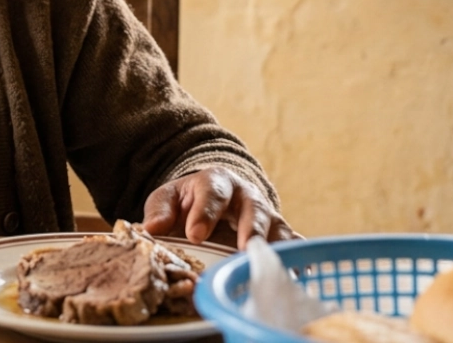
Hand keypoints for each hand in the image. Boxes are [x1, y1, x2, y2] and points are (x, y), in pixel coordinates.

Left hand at [141, 167, 299, 249]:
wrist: (214, 196)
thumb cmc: (188, 200)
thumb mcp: (168, 197)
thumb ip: (160, 210)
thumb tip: (152, 228)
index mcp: (216, 182)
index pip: (212, 193)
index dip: (205, 213)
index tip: (195, 235)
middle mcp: (246, 196)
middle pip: (253, 209)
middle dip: (250, 228)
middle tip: (243, 248)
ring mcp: (266, 215)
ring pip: (277, 227)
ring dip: (275, 245)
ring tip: (270, 264)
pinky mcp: (278, 233)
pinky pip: (293, 242)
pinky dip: (298, 255)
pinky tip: (299, 271)